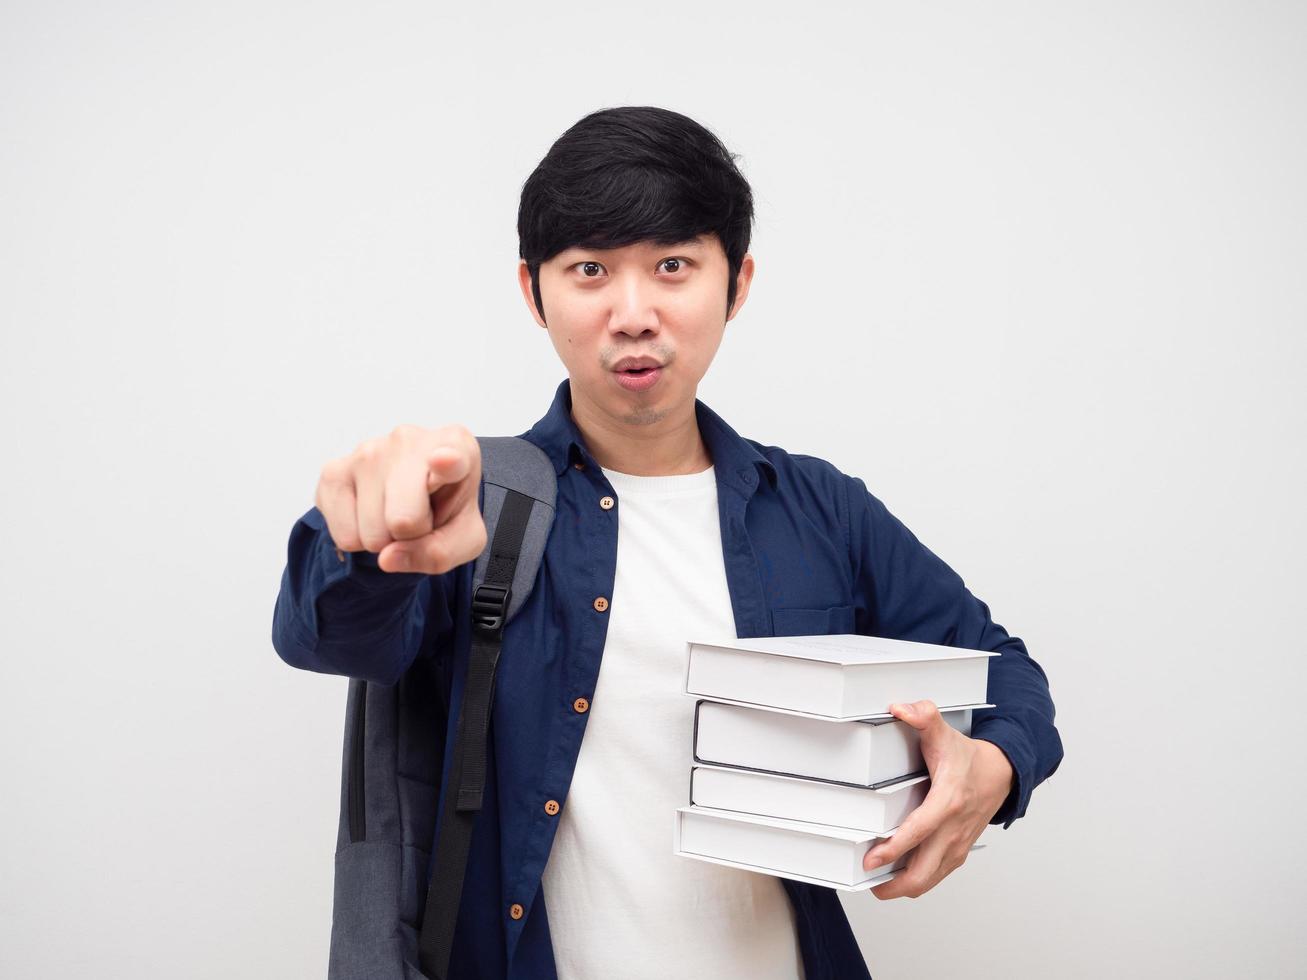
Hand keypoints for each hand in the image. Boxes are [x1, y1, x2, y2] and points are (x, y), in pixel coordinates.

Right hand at [315, 423, 486, 574]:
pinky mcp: (334, 471)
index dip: (449, 461)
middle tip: (421, 516)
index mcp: (456, 446)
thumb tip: (386, 558)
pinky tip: (372, 512)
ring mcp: (366, 452)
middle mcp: (408, 440)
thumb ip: (440, 552)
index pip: (452, 457)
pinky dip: (359, 539)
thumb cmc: (446, 507)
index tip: (446, 459)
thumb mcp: (465, 538)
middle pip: (404, 521)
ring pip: (372, 534)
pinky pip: (345, 536)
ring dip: (385, 538)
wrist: (414, 494)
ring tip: (396, 511)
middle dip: (412, 535)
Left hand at [863, 699, 1013, 899]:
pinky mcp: (959, 852)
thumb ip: (923, 716)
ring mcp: (958, 845)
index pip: (918, 832)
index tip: (871, 860)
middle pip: (923, 873)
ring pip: (929, 880)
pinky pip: (936, 875)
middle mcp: (954, 830)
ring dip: (902, 887)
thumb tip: (900, 708)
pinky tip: (898, 874)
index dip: (893, 849)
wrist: (1001, 773)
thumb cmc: (967, 757)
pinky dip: (916, 881)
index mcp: (947, 801)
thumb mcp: (943, 732)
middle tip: (867, 880)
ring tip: (876, 882)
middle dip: (893, 884)